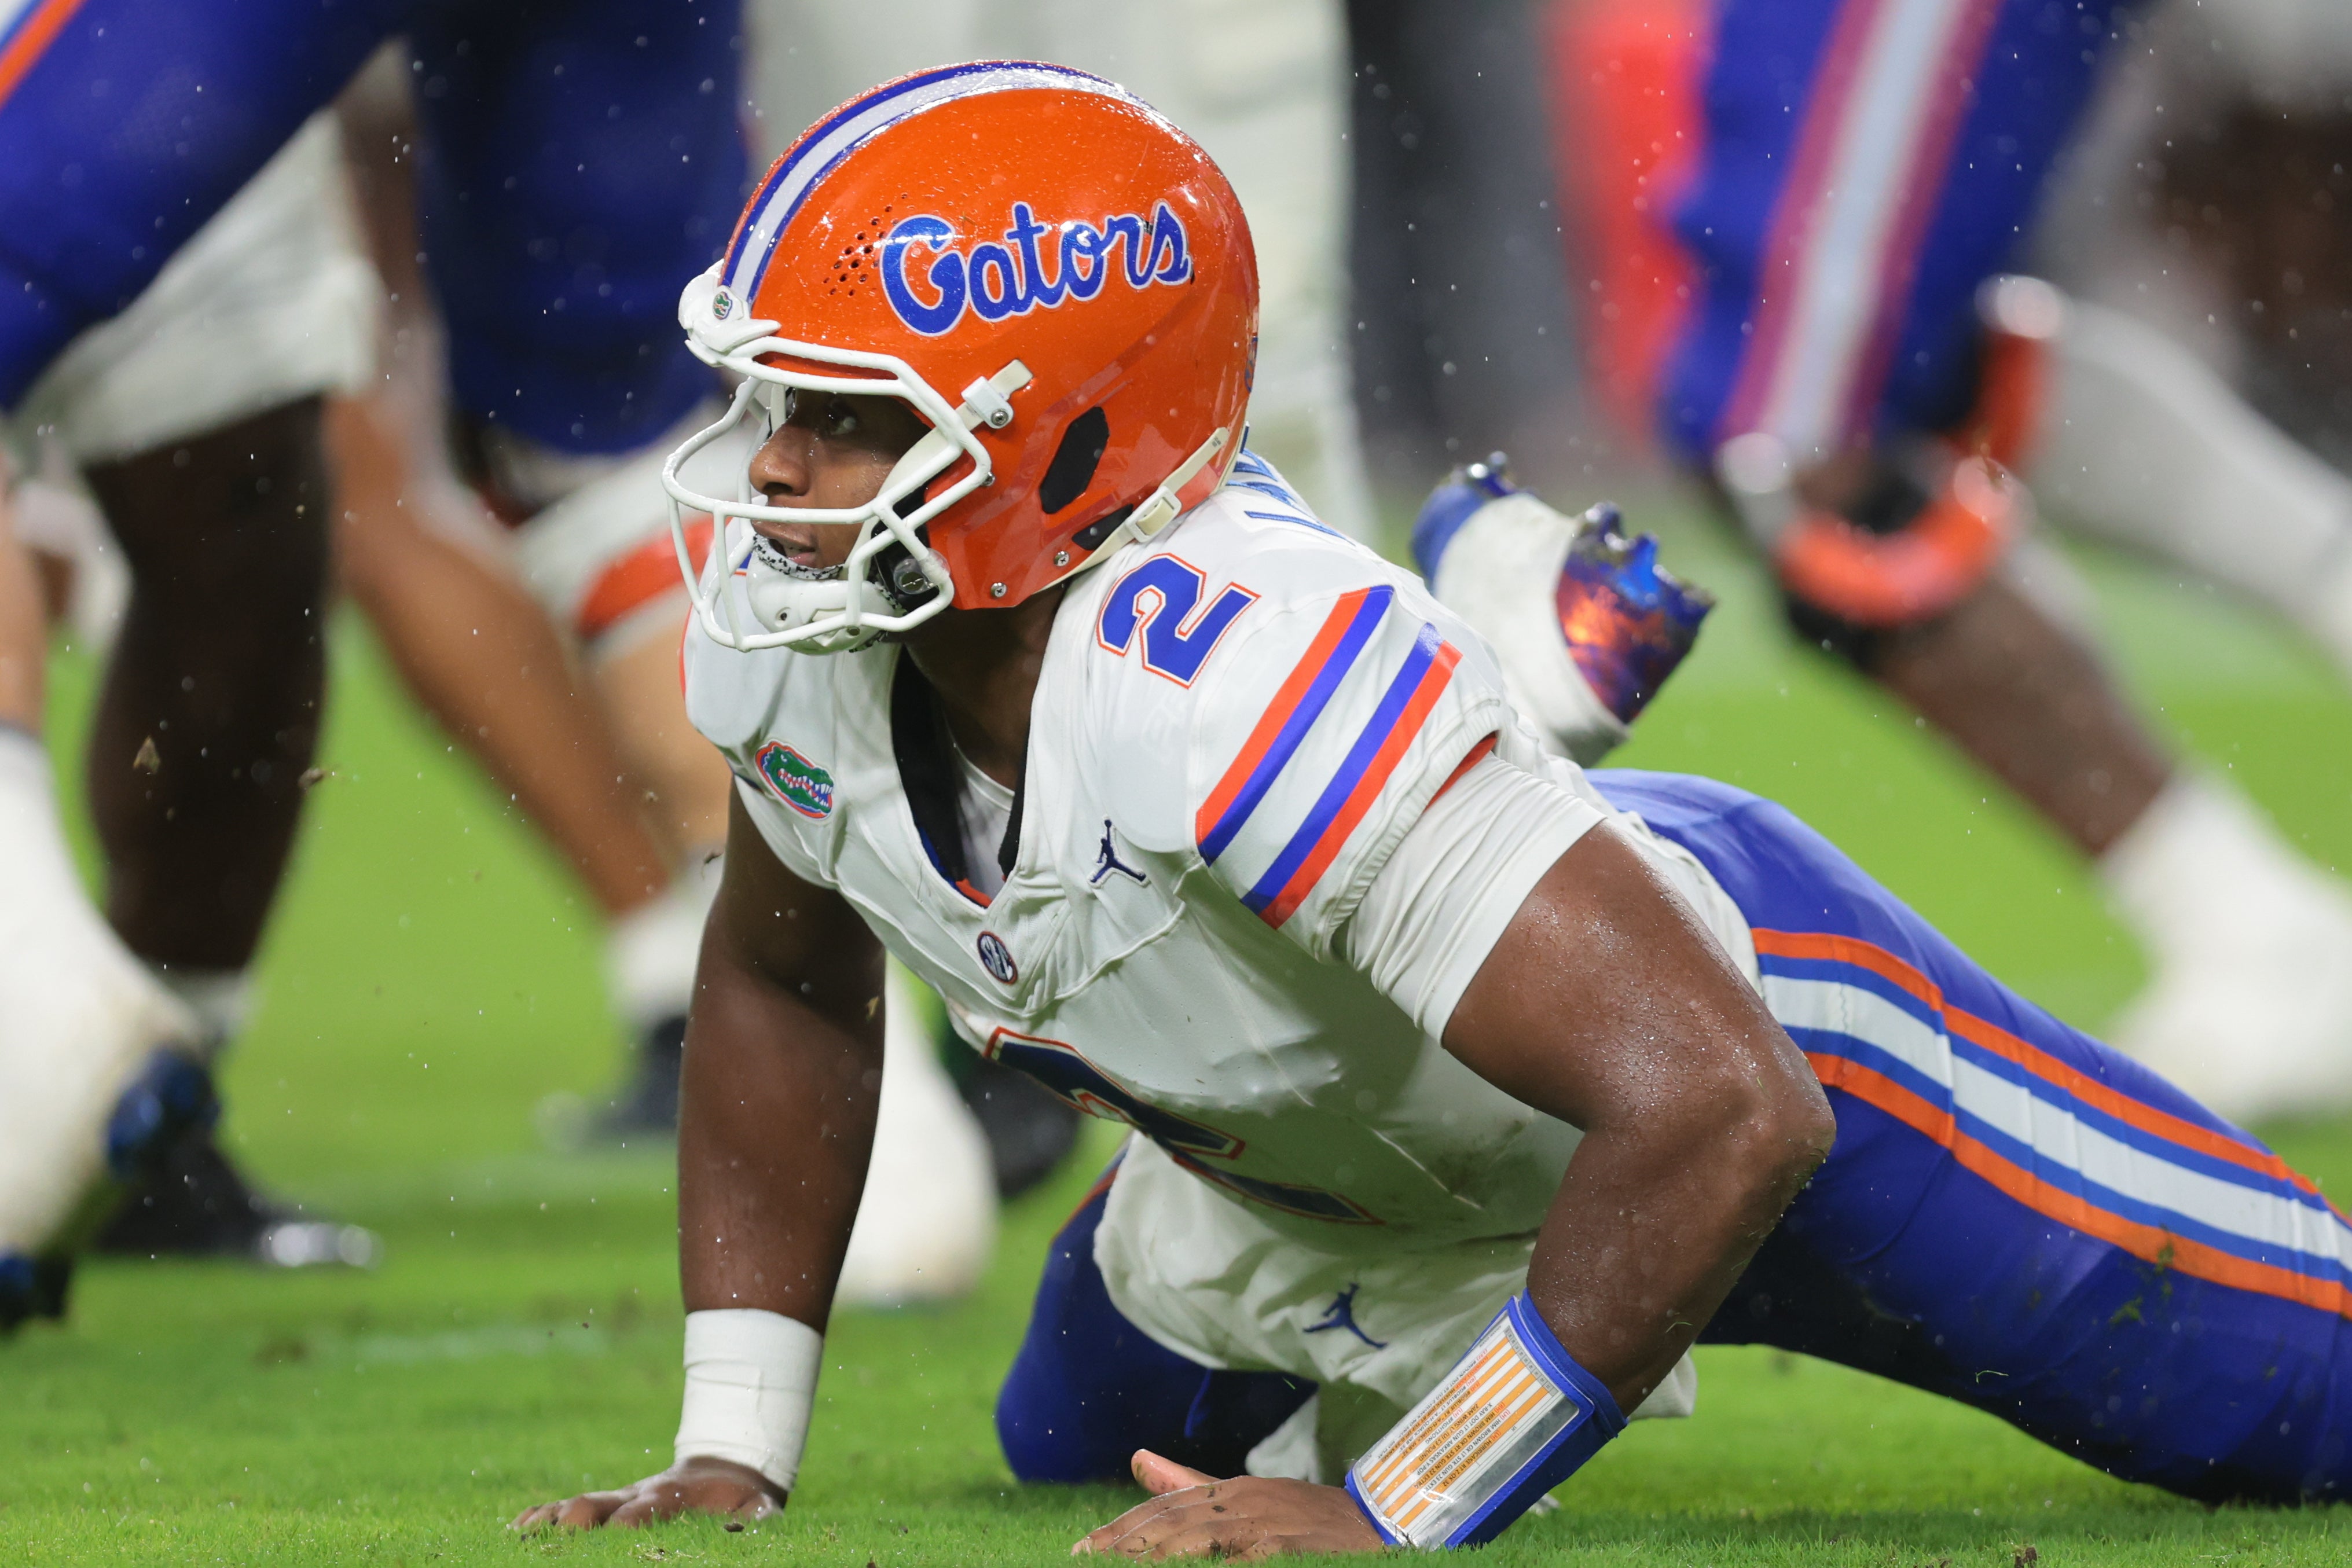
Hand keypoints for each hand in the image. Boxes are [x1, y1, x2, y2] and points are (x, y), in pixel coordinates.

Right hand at [509, 1454, 782, 1530]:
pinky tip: (517, 1531)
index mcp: (674, 1495)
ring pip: (579, 1504)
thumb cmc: (742, 1498)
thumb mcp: (759, 1507)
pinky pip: (567, 1508)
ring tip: (523, 1534)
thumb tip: (765, 1526)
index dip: (635, 1519)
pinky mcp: (605, 1506)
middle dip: (583, 1516)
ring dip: (553, 1518)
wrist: (725, 1466)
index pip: (649, 1507)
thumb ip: (761, 1517)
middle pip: (604, 1502)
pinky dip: (542, 1517)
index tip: (620, 1531)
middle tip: (563, 1531)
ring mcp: (617, 1499)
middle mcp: (637, 1495)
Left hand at [1072, 1449, 1386, 1558]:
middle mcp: (1242, 1503)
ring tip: (1121, 1563)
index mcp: (1230, 1492)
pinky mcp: (1287, 1549)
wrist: (1376, 1525)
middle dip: (1124, 1544)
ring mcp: (1266, 1528)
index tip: (1082, 1550)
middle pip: (1171, 1524)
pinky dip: (1214, 1565)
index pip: (1164, 1509)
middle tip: (1083, 1558)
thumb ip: (1190, 1485)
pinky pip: (1240, 1561)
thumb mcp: (1244, 1497)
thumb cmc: (1304, 1518)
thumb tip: (1138, 1459)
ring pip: (1199, 1542)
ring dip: (1158, 1553)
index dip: (1122, 1530)